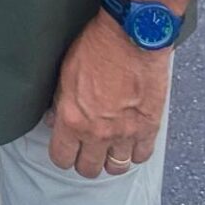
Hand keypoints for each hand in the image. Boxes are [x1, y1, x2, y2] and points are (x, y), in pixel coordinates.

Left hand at [46, 12, 171, 178]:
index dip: (62, 154)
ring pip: (116, 167)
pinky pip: (142, 156)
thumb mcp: (66, 71)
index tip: (66, 149)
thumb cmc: (98, 45)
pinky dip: (136, 152)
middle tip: (87, 149)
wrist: (131, 35)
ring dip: (111, 159)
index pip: (61, 157)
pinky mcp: (148, 127)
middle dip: (85, 161)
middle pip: (88, 169)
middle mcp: (98, 133)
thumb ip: (61, 102)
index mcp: (72, 119)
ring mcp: (125, 133)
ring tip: (110, 148)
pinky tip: (131, 142)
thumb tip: (55, 119)